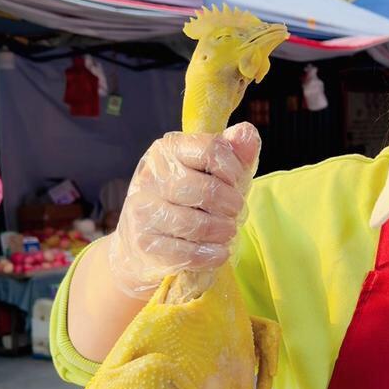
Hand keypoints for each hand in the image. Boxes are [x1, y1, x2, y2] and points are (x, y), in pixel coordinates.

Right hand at [107, 122, 260, 296]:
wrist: (142, 243)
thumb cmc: (185, 201)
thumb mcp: (210, 172)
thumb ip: (232, 153)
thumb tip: (247, 133)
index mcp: (168, 150)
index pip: (211, 150)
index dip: (234, 170)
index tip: (236, 183)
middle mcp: (150, 176)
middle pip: (208, 190)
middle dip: (231, 206)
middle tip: (234, 212)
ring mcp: (143, 210)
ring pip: (198, 224)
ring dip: (223, 231)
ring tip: (227, 231)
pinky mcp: (145, 243)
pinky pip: (188, 253)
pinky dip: (212, 255)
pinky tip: (218, 251)